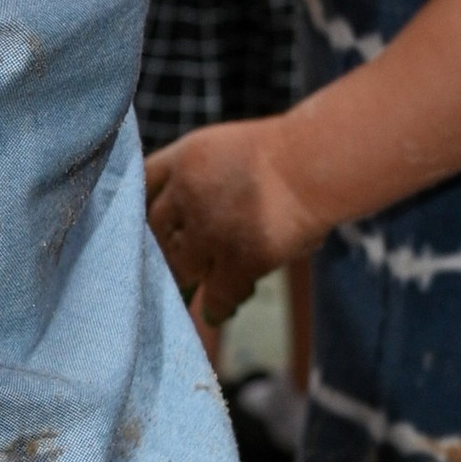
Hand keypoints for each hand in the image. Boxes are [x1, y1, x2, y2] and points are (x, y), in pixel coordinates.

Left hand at [145, 114, 329, 328]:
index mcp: (187, 157)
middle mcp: (189, 192)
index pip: (142, 182)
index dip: (140, 205)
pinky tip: (218, 311)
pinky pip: (217, 294)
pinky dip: (218, 306)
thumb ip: (204, 179)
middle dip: (163, 246)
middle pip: (155, 229)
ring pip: (181, 266)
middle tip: (170, 262)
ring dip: (189, 278)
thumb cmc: (288, 154)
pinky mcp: (238, 259)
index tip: (145, 222)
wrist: (319, 162)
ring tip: (196, 286)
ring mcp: (210, 228)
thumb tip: (185, 220)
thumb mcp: (230, 150)